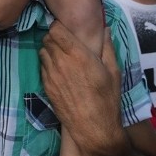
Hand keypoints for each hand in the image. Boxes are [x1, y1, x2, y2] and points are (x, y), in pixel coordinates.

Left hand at [40, 22, 125, 155]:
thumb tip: (105, 29)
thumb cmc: (107, 99)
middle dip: (55, 37)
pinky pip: (42, 67)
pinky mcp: (46, 86)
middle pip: (47, 39)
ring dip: (50, 50)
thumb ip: (108, 47)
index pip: (55, 29)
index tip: (67, 30)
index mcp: (78, 54)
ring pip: (42, 52)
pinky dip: (47, 64)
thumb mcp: (113, 71)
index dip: (59, 27)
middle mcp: (61, 61)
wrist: (94, 128)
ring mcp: (51, 75)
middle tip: (65, 43)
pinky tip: (59, 71)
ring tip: (62, 56)